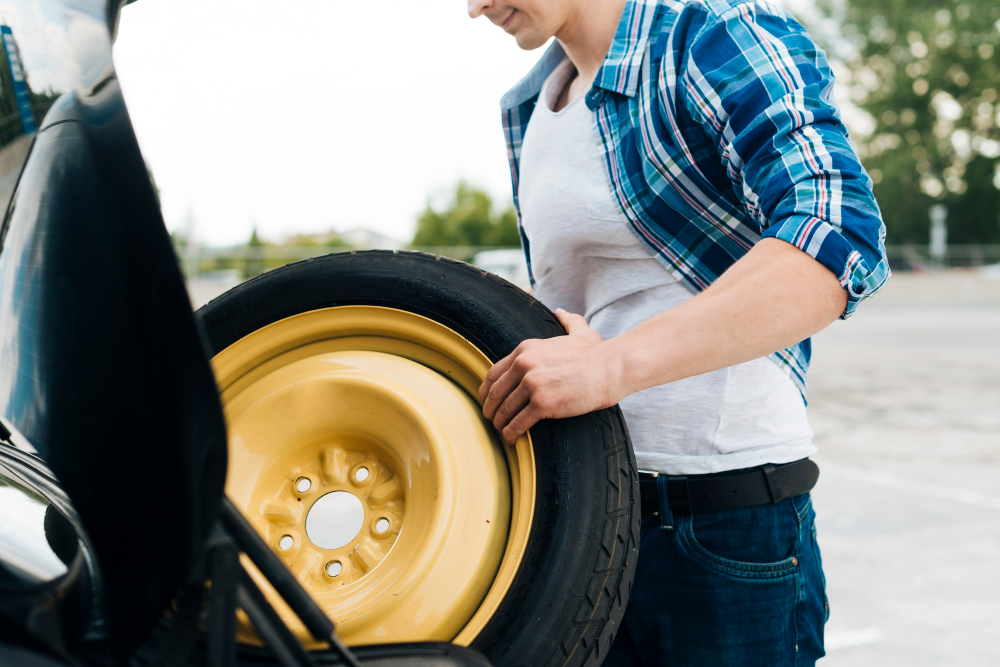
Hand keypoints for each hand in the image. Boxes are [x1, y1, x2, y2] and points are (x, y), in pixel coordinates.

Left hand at [478, 309, 621, 443]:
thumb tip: (561, 312)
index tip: (488, 401)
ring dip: (500, 424)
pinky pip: (518, 423)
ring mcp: (532, 384)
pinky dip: (511, 433)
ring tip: (503, 432)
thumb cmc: (595, 355)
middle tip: (492, 420)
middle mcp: (524, 364)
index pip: (494, 372)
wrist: (609, 369)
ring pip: (504, 410)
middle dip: (490, 409)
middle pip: (495, 392)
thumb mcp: (579, 332)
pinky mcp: (542, 403)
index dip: (487, 390)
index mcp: (525, 349)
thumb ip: (568, 321)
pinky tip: (512, 439)